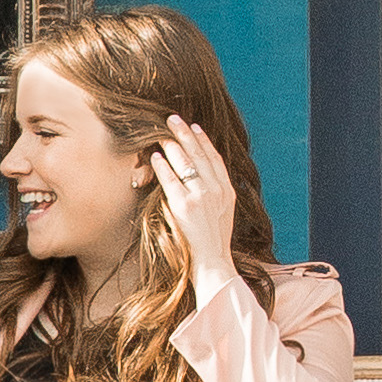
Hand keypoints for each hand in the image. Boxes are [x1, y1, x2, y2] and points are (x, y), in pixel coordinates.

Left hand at [152, 115, 237, 300]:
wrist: (213, 263)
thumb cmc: (214, 243)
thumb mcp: (224, 215)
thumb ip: (216, 196)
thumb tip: (204, 182)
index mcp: (228, 192)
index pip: (215, 159)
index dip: (204, 141)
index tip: (196, 127)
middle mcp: (216, 190)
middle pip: (199, 154)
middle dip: (185, 133)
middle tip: (173, 118)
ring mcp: (201, 197)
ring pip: (185, 163)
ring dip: (171, 145)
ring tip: (161, 134)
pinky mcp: (184, 206)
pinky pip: (170, 179)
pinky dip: (162, 166)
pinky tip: (154, 156)